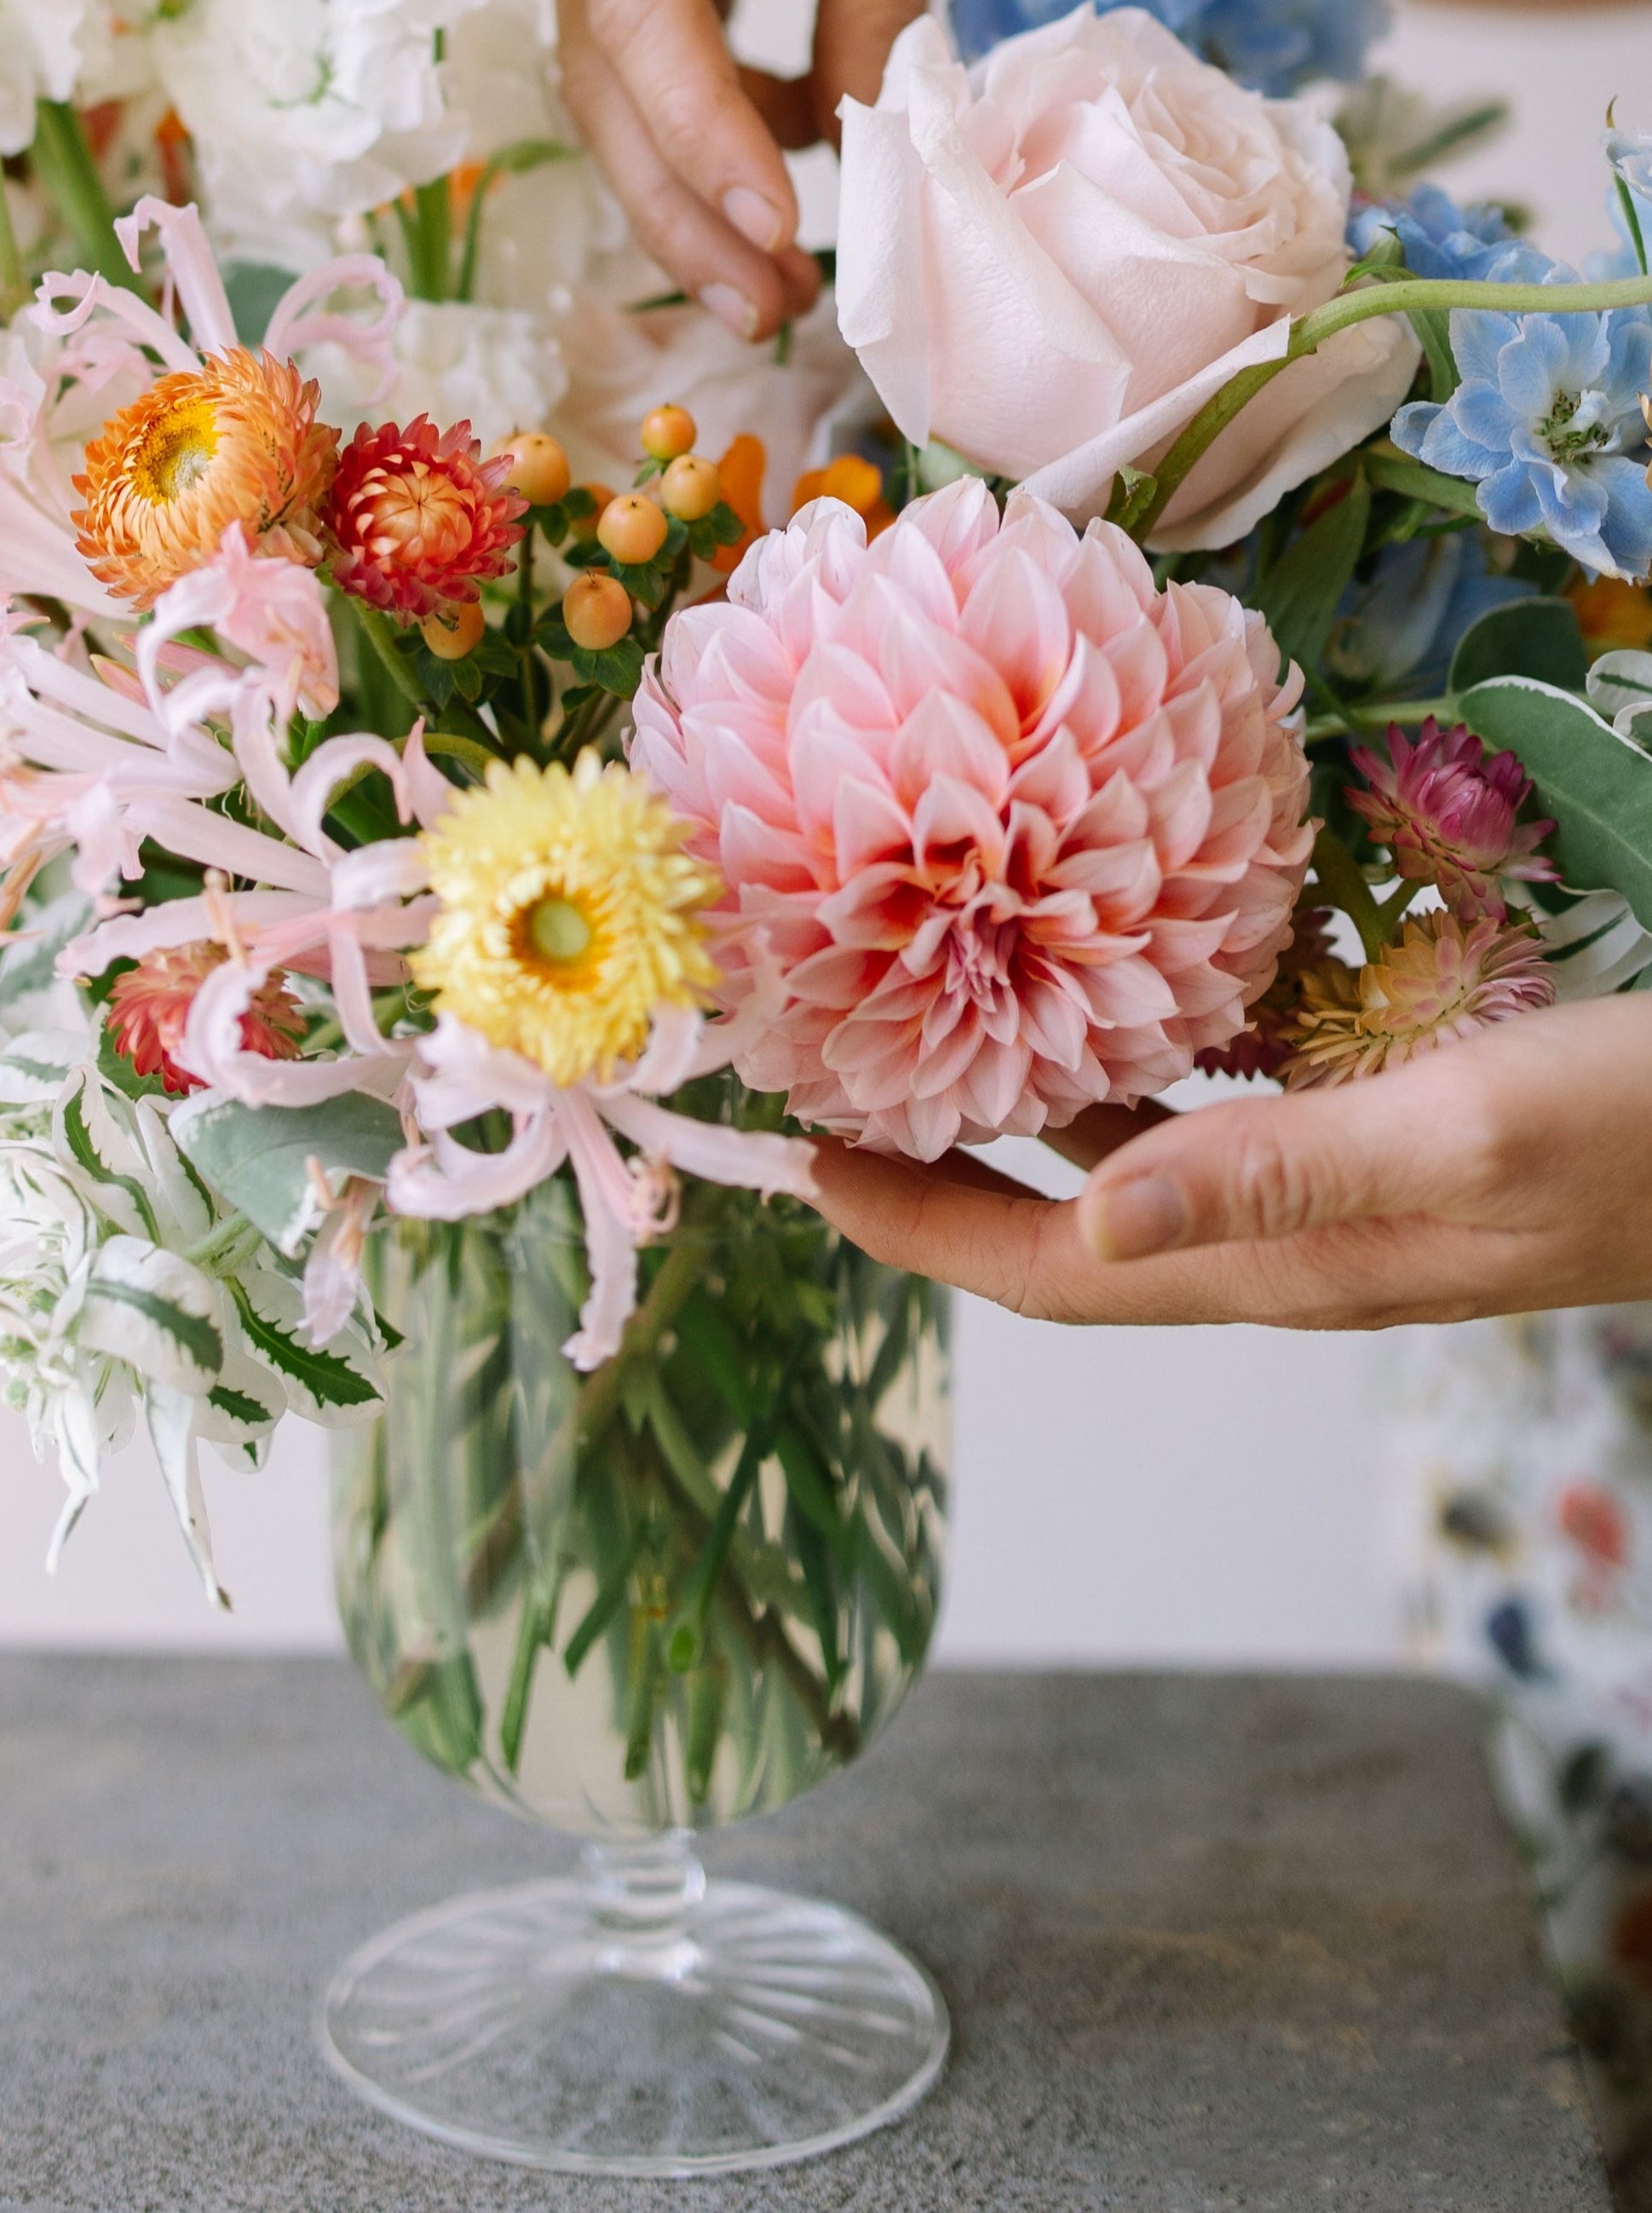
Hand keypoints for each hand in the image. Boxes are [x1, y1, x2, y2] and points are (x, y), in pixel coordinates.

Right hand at [550, 0, 1141, 338]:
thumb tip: (858, 151)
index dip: (698, 135)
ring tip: (774, 296)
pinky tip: (788, 178)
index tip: (777, 230)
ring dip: (685, 201)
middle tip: (768, 312)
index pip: (643, 9)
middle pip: (606, 75)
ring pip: (615, 94)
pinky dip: (716, 143)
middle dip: (679, 206)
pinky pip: (654, 75)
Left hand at [808, 996, 1651, 1327]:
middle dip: (941, 1178)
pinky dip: (1138, 1071)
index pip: (1057, 1274)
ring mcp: (1351, 1200)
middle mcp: (1300, 1244)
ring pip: (1141, 1174)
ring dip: (1027, 1121)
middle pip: (1074, 1233)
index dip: (920, 1233)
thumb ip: (1281, 1170)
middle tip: (828, 1091)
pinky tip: (1109, 992)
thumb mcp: (1467, 1128)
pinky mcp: (1397, 1142)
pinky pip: (1224, 1123)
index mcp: (1296, 1260)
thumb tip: (1091, 1217)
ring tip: (923, 1031)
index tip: (799, 1171)